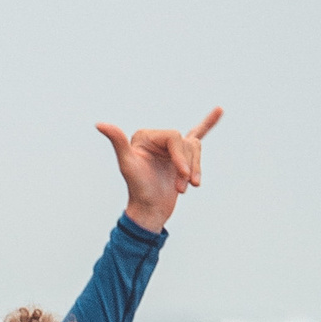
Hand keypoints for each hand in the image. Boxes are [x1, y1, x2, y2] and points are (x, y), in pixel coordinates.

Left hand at [97, 109, 221, 231]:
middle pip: (186, 144)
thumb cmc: (138, 190)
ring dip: (195, 169)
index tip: (183, 175)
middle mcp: (158, 138)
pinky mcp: (182, 156)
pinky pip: (198, 134)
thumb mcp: (128, 165)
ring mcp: (171, 148)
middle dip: (187, 166)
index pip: (173, 137)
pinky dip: (209, 123)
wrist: (149, 211)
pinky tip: (220, 110)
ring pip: (195, 149)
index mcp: (145, 136)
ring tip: (188, 188)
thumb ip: (118, 142)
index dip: (180, 156)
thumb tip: (100, 124)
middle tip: (182, 187)